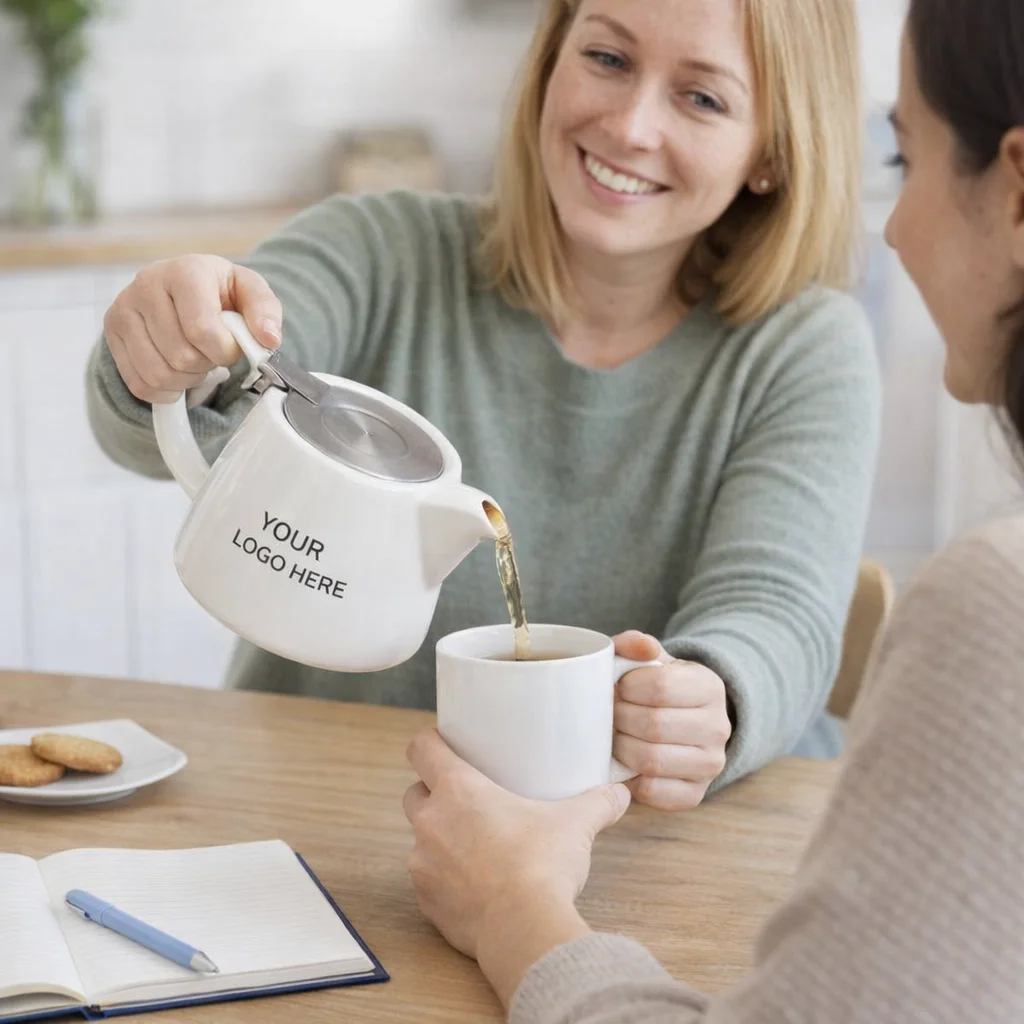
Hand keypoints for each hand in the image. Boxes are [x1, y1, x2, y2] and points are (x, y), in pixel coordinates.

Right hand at [103, 254, 282, 403]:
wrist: (185, 288)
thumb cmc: (221, 292)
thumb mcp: (250, 293)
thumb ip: (266, 312)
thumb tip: (269, 340)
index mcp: (186, 270)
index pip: (201, 330)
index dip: (224, 351)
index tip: (232, 346)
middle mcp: (147, 283)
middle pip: (181, 356)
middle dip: (206, 364)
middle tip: (212, 353)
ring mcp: (123, 308)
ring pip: (158, 374)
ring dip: (187, 380)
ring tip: (196, 361)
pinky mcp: (112, 332)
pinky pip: (139, 384)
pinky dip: (165, 390)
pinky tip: (177, 373)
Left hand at [403, 729, 629, 964]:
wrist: (524, 929)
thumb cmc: (542, 866)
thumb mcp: (575, 824)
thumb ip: (597, 803)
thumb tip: (619, 794)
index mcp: (458, 790)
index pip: (421, 748)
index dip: (429, 743)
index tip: (443, 745)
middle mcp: (431, 822)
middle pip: (414, 793)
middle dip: (433, 794)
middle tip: (467, 801)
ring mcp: (423, 864)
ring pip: (419, 840)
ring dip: (439, 840)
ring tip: (474, 848)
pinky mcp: (426, 902)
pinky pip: (428, 882)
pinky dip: (445, 881)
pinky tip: (474, 887)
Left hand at [613, 631, 731, 810]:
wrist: (678, 719)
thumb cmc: (653, 686)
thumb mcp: (646, 660)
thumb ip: (635, 644)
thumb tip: (644, 648)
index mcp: (710, 686)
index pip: (661, 686)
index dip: (628, 687)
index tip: (618, 687)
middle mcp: (719, 727)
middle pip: (654, 726)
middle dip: (620, 719)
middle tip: (609, 714)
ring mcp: (711, 764)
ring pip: (652, 761)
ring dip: (621, 748)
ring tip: (613, 736)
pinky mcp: (695, 794)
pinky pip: (653, 791)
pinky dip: (630, 778)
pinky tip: (625, 762)